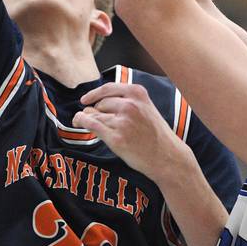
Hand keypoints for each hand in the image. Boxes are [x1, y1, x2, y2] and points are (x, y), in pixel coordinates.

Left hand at [75, 81, 193, 181]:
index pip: (108, 88)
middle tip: (100, 122)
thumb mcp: (147, 108)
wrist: (167, 157)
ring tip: (91, 126)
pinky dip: (81, 121)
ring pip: (94, 114)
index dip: (93, 94)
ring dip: (88, 118)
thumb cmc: (156, 135)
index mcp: (138, 94)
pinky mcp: (116, 138)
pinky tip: (79, 122)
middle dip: (96, 111)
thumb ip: (127, 101)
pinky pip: (90, 124)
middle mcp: (130, 105)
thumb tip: (96, 102)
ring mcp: (123, 121)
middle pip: (100, 103)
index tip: (85, 100)